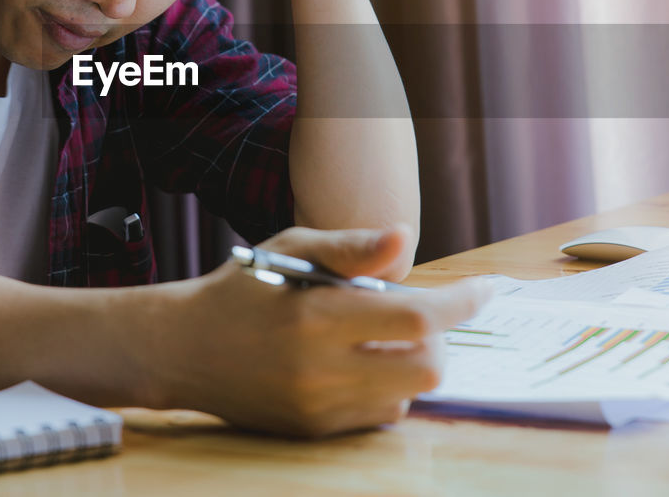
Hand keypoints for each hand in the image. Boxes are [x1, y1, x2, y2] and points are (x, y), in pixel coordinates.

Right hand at [159, 226, 490, 436]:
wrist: (182, 348)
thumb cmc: (244, 287)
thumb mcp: (293, 247)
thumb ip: (351, 248)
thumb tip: (404, 237)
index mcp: (317, 316)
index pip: (417, 317)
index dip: (462, 303)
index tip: (485, 290)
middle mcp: (320, 369)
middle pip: (427, 366)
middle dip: (438, 337)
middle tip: (417, 314)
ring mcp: (318, 407)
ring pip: (407, 393)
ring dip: (410, 362)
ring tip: (376, 336)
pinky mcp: (314, 431)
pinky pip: (378, 414)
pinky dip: (384, 386)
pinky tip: (355, 362)